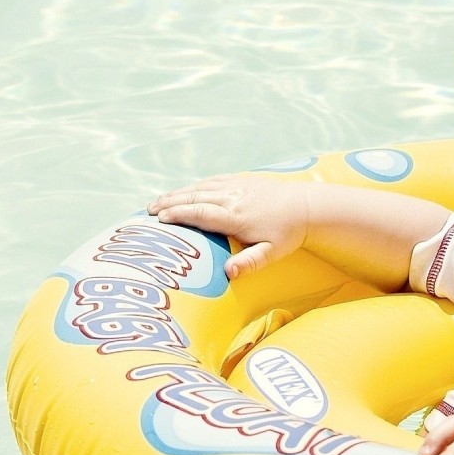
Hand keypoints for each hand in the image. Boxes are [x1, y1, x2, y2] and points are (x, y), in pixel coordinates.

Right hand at [149, 175, 311, 278]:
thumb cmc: (287, 234)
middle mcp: (232, 199)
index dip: (179, 214)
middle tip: (148, 210)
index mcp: (236, 217)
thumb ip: (249, 263)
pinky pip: (211, 181)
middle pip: (195, 198)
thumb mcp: (271, 254)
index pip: (201, 214)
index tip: (160, 218)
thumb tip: (228, 273)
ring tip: (157, 201)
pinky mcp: (240, 181)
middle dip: (170, 203)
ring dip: (177, 194)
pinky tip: (183, 191)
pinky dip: (194, 186)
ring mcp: (235, 187)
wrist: (305, 206)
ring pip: (200, 188)